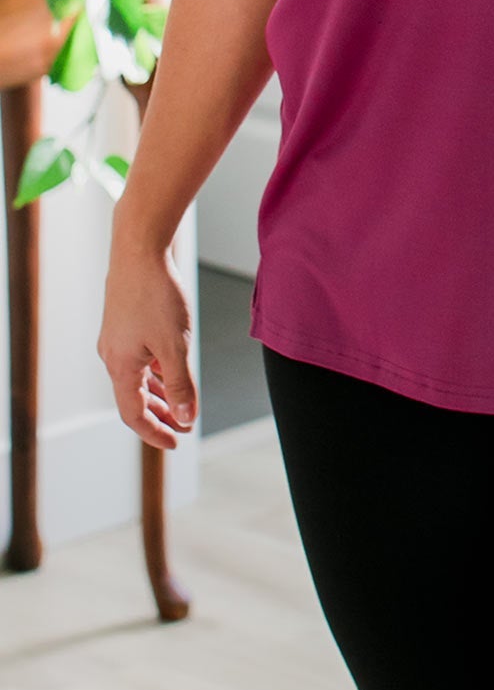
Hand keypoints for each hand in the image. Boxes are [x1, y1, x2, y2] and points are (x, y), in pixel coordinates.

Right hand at [97, 240, 198, 450]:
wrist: (140, 247)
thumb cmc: (156, 294)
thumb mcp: (174, 345)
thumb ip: (181, 385)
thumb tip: (186, 417)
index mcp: (120, 367)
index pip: (133, 415)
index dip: (155, 432)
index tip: (176, 442)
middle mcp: (112, 354)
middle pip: (134, 397)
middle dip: (159, 415)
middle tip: (182, 426)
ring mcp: (117, 336)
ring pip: (137, 376)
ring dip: (158, 392)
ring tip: (180, 403)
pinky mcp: (125, 319)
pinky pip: (139, 356)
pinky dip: (155, 369)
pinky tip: (171, 367)